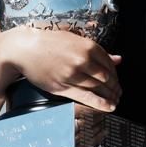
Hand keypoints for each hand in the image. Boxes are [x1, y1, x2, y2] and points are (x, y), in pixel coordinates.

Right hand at [0, 26, 121, 111]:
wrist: (26, 49)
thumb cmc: (50, 42)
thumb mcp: (76, 40)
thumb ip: (98, 51)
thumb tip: (119, 59)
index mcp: (87, 46)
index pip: (109, 63)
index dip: (115, 74)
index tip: (117, 80)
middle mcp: (82, 60)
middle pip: (106, 77)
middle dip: (114, 86)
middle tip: (118, 92)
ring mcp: (72, 74)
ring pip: (98, 88)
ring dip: (109, 95)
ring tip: (115, 100)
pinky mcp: (62, 87)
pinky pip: (86, 97)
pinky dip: (99, 103)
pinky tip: (108, 106)